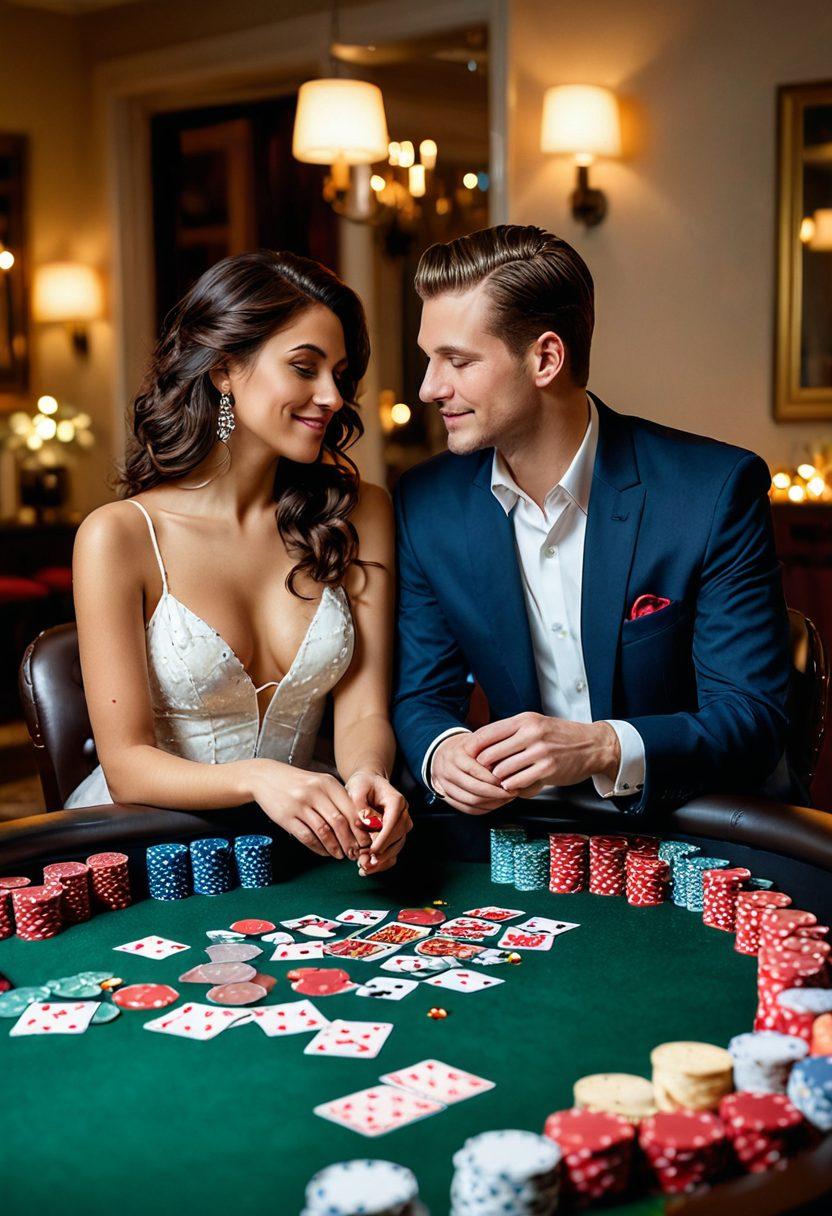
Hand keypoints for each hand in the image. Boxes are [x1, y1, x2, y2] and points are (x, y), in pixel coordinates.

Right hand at [249, 761, 372, 859]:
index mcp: (328, 783)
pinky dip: (318, 848)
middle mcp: (315, 792)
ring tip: (341, 855)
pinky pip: (306, 837)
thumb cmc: (299, 783)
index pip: (350, 809)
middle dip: (350, 841)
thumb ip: (338, 799)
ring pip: (324, 831)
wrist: (266, 777)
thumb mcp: (320, 783)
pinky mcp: (286, 817)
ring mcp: (300, 805)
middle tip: (355, 853)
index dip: (360, 828)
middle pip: (339, 822)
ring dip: (335, 847)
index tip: (366, 841)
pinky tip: (325, 852)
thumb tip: (359, 824)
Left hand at [345, 771, 412, 875]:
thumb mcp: (357, 789)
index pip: (393, 822)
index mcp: (397, 801)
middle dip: (381, 852)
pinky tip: (366, 869)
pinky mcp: (396, 836)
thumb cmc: (363, 785)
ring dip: (381, 861)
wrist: (369, 785)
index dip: (384, 838)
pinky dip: (381, 863)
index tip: (372, 850)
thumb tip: (365, 823)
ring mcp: (401, 826)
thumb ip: (360, 805)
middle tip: (364, 862)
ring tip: (363, 868)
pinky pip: (392, 852)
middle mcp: (403, 814)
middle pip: (398, 838)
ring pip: (396, 848)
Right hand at [431, 732, 516, 814]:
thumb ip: (490, 748)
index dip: (493, 778)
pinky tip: (496, 803)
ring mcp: (445, 786)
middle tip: (511, 792)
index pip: (475, 771)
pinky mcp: (447, 798)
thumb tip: (508, 760)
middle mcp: (448, 772)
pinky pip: (467, 809)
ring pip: (471, 802)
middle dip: (496, 793)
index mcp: (455, 756)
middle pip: (474, 789)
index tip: (509, 779)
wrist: (442, 752)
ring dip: (492, 802)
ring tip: (506, 798)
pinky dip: (484, 809)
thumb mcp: (476, 740)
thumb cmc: (465, 747)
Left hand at [471, 714, 618, 793]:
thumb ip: (511, 731)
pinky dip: (512, 787)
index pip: (487, 733)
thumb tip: (482, 742)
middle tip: (483, 773)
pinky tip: (514, 785)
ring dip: (498, 779)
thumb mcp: (536, 724)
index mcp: (524, 720)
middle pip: (490, 754)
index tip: (466, 757)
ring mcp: (539, 752)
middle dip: (483, 767)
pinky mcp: (547, 770)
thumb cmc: (561, 736)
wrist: (593, 745)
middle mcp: (530, 733)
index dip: (472, 748)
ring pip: (502, 771)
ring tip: (501, 780)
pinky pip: (517, 782)